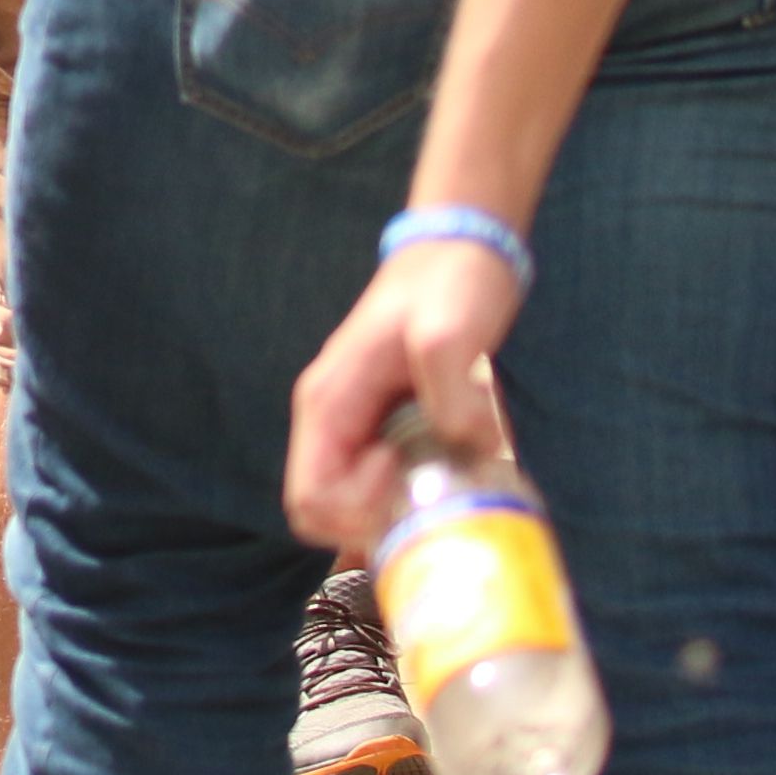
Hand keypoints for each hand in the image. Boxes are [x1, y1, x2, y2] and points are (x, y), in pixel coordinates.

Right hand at [288, 246, 522, 551]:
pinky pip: (386, 484)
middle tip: (435, 494)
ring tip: (455, 481)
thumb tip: (467, 449)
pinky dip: (420, 494)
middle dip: (380, 521)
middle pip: (327, 511)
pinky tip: (462, 473)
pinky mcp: (387, 429)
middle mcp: (333, 422)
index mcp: (329, 404)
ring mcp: (358, 426)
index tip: (406, 483)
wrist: (459, 253)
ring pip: (357, 503)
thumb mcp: (450, 331)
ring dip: (404, 510)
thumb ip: (453, 391)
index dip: (356, 514)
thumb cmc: (447, 286)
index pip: (308, 498)